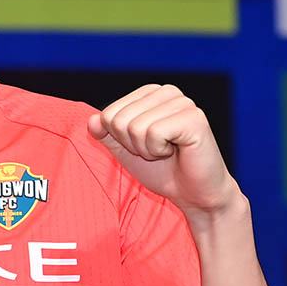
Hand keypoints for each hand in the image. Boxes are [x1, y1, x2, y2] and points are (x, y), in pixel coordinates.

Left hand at [87, 84, 239, 216]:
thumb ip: (106, 134)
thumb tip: (92, 120)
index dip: (121, 140)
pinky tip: (176, 151)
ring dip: (147, 149)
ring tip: (167, 151)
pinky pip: (153, 133)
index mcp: (149, 93)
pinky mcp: (194, 118)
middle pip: (119, 120)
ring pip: (135, 127)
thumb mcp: (125, 151)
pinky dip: (158, 150)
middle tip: (157, 151)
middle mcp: (166, 91)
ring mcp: (182, 102)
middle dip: (132, 145)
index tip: (143, 146)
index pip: (109, 114)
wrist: (193, 194)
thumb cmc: (162, 170)